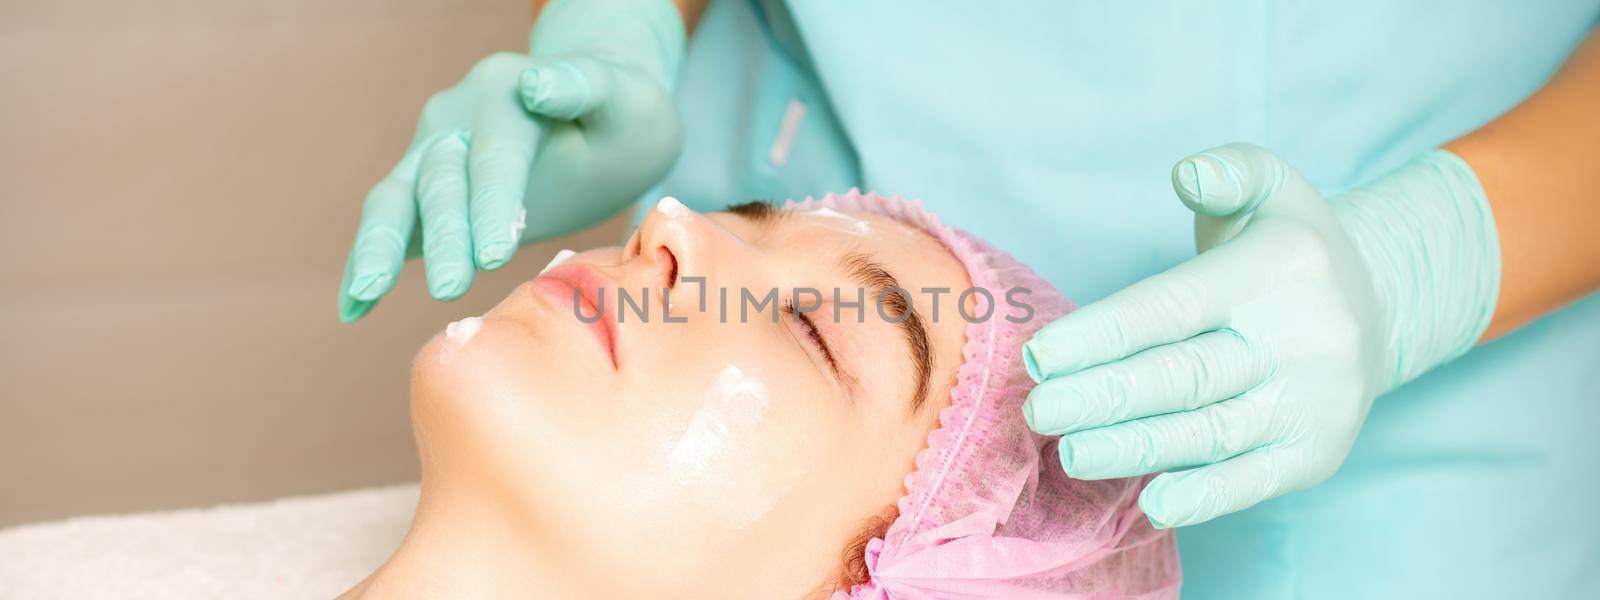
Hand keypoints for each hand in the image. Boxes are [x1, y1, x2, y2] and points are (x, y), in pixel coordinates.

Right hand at [339, 0, 684, 321]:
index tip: (496, 256)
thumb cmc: (622, 115)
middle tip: (453, 290)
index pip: (496, 153)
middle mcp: (455, 118)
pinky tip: (353, 310)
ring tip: (365, 294)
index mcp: (504, 92)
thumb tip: (535, 85)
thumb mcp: (625, 98)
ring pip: (396, 199)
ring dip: (381, 247)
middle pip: (442, 179)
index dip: (493, 203)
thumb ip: (585, 87)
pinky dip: (368, 262)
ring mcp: (432, 153)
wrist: (601, 117)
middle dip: (446, 236)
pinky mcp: (424, 191)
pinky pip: (390, 226)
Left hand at [1022, 143, 1498, 527]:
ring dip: (1135, 448)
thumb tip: (1189, 172)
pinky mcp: (1317, 454)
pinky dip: (1204, 496)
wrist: (1379, 307)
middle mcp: (1301, 339)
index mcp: (1275, 272)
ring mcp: (1312, 403)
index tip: (1040, 356)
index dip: (1103, 334)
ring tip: (1070, 452)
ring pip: (1209, 431)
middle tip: (1037, 411)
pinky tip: (1153, 503)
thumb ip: (1227, 171)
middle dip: (1103, 396)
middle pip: (1184, 375)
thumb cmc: (1289, 246)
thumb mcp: (1270, 186)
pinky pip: (1254, 481)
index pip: (1173, 308)